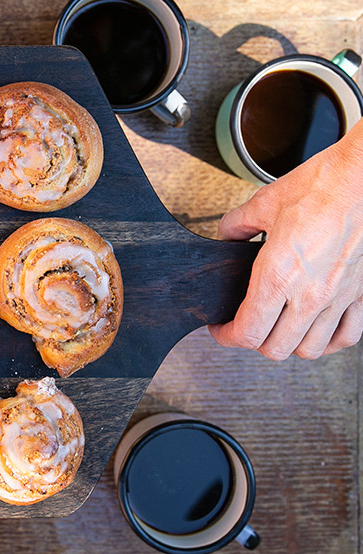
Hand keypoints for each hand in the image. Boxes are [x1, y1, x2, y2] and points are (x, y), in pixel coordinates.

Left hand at [209, 119, 362, 359]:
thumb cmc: (322, 187)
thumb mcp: (264, 204)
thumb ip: (237, 225)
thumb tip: (228, 234)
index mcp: (277, 276)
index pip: (247, 332)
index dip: (226, 336)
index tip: (220, 329)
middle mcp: (309, 294)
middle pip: (275, 348)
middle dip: (254, 341)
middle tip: (247, 326)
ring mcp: (338, 297)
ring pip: (310, 349)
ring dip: (290, 343)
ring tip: (280, 329)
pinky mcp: (361, 293)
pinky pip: (347, 336)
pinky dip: (329, 340)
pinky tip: (318, 329)